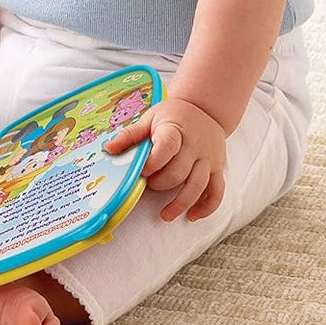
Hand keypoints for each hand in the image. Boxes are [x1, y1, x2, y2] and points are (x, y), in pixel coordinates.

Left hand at [104, 97, 227, 221]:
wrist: (205, 109)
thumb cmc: (173, 116)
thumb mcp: (150, 119)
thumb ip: (130, 135)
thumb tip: (108, 149)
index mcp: (175, 130)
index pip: (166, 148)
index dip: (152, 163)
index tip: (141, 171)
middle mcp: (195, 146)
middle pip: (179, 172)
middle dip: (160, 184)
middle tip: (148, 184)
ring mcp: (208, 159)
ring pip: (198, 185)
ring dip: (181, 203)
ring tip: (165, 215)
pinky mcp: (217, 169)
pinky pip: (216, 191)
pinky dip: (207, 207)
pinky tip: (193, 215)